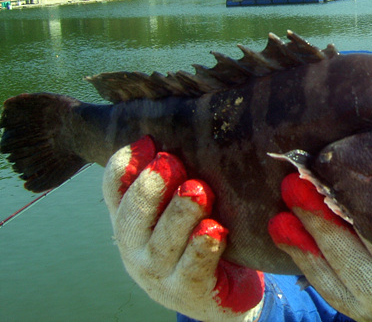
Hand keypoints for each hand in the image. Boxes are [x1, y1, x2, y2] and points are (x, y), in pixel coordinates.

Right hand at [103, 136, 263, 321]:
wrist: (218, 292)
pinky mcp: (186, 292)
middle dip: (151, 187)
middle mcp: (135, 244)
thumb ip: (176, 170)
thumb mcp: (179, 201)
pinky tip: (215, 231)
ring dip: (179, 214)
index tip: (148, 141)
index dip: (125, 165)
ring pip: (161, 242)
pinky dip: (202, 249)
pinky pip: (191, 269)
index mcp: (129, 216)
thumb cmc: (197, 234)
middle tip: (171, 162)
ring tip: (198, 191)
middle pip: (132, 214)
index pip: (114, 187)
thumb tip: (189, 118)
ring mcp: (157, 272)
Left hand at [269, 173, 371, 321]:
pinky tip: (282, 231)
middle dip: (319, 215)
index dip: (356, 198)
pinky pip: (326, 285)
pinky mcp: (358, 311)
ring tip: (281, 209)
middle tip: (296, 181)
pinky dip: (303, 259)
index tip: (335, 169)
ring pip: (332, 268)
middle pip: (351, 248)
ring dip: (302, 237)